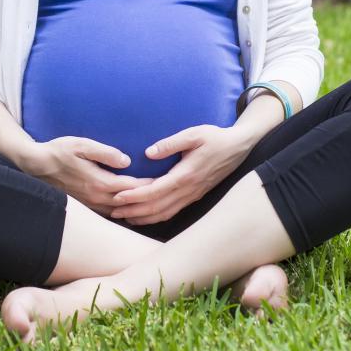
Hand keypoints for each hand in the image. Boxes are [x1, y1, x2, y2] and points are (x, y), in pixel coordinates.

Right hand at [22, 136, 154, 215]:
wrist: (36, 165)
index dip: (149, 185)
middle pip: (128, 202)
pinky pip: (109, 212)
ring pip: (120, 211)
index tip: (165, 181)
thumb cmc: (59, 151)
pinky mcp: (85, 205)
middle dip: (147, 198)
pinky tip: (131, 207)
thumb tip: (127, 160)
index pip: (131, 187)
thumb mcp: (82, 145)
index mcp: (98, 182)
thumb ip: (105, 152)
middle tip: (166, 193)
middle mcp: (96, 198)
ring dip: (136, 208)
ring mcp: (90, 204)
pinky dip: (123, 211)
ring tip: (153, 202)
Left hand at [109, 125, 252, 224]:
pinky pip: (172, 212)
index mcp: (185, 175)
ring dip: (143, 217)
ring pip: (164, 213)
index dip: (134, 196)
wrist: (238, 147)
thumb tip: (148, 153)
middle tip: (112, 212)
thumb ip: (170, 144)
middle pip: (156, 207)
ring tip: (123, 217)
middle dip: (133, 211)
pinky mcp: (194, 196)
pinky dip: (156, 217)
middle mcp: (188, 190)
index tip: (117, 196)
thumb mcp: (193, 134)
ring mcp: (192, 196)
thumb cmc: (215, 137)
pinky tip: (145, 216)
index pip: (154, 191)